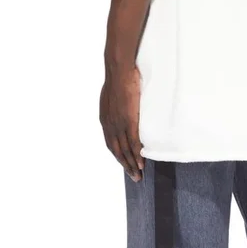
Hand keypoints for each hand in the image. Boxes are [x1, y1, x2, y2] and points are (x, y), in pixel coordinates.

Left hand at [99, 63, 143, 180]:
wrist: (119, 70)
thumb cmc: (119, 78)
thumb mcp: (113, 96)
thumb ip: (116, 106)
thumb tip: (123, 108)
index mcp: (105, 119)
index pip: (111, 143)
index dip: (118, 155)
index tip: (125, 164)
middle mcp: (110, 125)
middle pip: (117, 151)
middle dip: (125, 165)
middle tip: (133, 177)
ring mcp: (119, 124)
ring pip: (125, 150)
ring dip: (132, 164)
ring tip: (138, 175)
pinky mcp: (129, 121)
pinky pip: (133, 142)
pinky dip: (137, 155)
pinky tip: (142, 163)